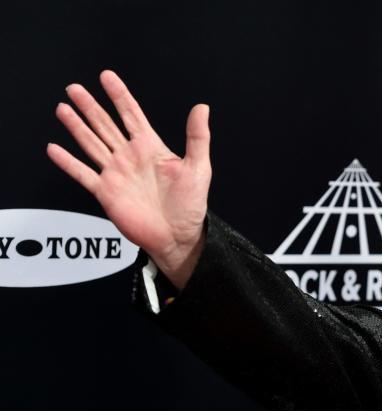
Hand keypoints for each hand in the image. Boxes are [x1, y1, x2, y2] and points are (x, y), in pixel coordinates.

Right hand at [47, 70, 210, 289]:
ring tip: (62, 108)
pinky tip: (54, 148)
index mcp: (151, 148)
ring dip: (76, 127)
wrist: (178, 238)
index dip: (119, 95)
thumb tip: (202, 108)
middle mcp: (130, 157)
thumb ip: (197, 138)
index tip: (106, 76)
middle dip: (91, 106)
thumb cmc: (191, 206)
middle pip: (105, 125)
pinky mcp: (106, 192)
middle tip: (74, 88)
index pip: (131, 115)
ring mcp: (116, 174)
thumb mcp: (199, 168)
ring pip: (91, 144)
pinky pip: (82, 174)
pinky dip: (68, 162)